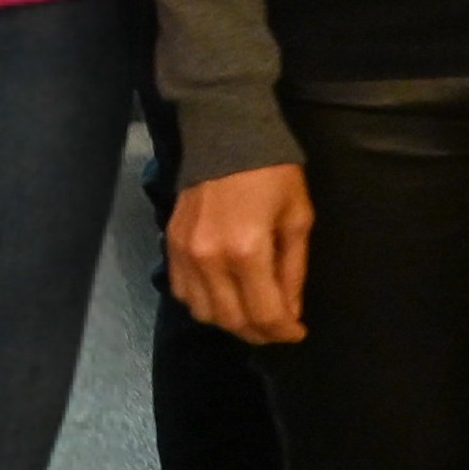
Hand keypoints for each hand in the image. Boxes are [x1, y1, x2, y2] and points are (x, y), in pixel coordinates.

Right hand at [168, 163, 313, 344]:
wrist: (227, 136)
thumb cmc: (273, 174)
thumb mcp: (298, 219)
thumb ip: (293, 271)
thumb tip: (290, 312)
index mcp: (247, 251)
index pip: (264, 313)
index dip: (283, 332)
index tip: (297, 333)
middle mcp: (210, 259)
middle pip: (232, 320)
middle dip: (260, 333)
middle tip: (278, 329)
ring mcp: (185, 254)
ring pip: (204, 313)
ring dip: (231, 322)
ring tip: (253, 315)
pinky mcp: (170, 246)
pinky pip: (182, 293)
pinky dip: (204, 304)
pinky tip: (224, 297)